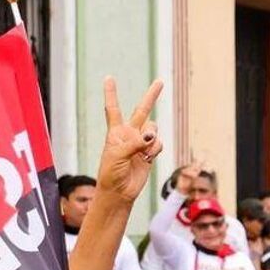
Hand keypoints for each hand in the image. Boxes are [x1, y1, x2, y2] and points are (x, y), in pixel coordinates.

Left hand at [96, 78, 163, 200]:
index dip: (111, 93)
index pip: (113, 109)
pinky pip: (159, 145)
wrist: (119, 192)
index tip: (109, 78)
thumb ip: (135, 143)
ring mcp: (141, 144)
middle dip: (151, 96)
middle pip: (142, 111)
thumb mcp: (117, 155)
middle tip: (160, 82)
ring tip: (144, 151)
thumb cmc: (110, 173)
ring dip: (152, 138)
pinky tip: (148, 158)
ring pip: (154, 130)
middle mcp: (129, 134)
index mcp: (115, 132)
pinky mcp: (150, 154)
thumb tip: (152, 137)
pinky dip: (156, 150)